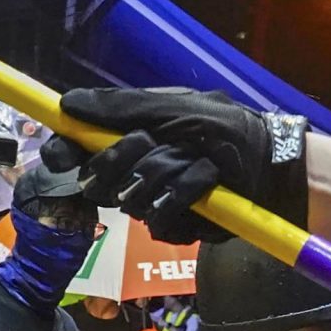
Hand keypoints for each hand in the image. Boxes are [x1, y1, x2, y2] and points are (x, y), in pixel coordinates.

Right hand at [41, 88, 307, 244]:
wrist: (271, 167)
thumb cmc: (227, 129)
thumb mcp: (177, 108)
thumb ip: (122, 106)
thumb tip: (68, 102)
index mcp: (127, 136)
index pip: (77, 147)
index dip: (62, 152)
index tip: (59, 157)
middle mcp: (133, 170)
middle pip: (96, 179)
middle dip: (123, 158)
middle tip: (148, 143)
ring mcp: (151, 200)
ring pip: (130, 200)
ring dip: (168, 174)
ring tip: (197, 161)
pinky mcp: (172, 227)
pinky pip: (159, 222)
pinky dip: (187, 196)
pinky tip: (208, 186)